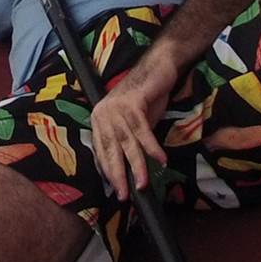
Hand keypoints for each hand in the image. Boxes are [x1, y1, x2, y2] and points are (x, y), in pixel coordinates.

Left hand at [88, 52, 178, 199]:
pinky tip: (160, 160)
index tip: (117, 189)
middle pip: (111, 149)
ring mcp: (116, 107)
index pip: (101, 150)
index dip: (108, 171)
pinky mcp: (132, 102)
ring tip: (143, 183)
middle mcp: (103, 112)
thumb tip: (128, 168)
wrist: (159, 66)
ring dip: (137, 165)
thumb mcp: (135, 122)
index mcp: (100, 118)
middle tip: (125, 194)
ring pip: (127, 142)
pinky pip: (142, 130)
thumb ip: (129, 140)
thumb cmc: (147, 96)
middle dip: (118, 174)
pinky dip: (152, 147)